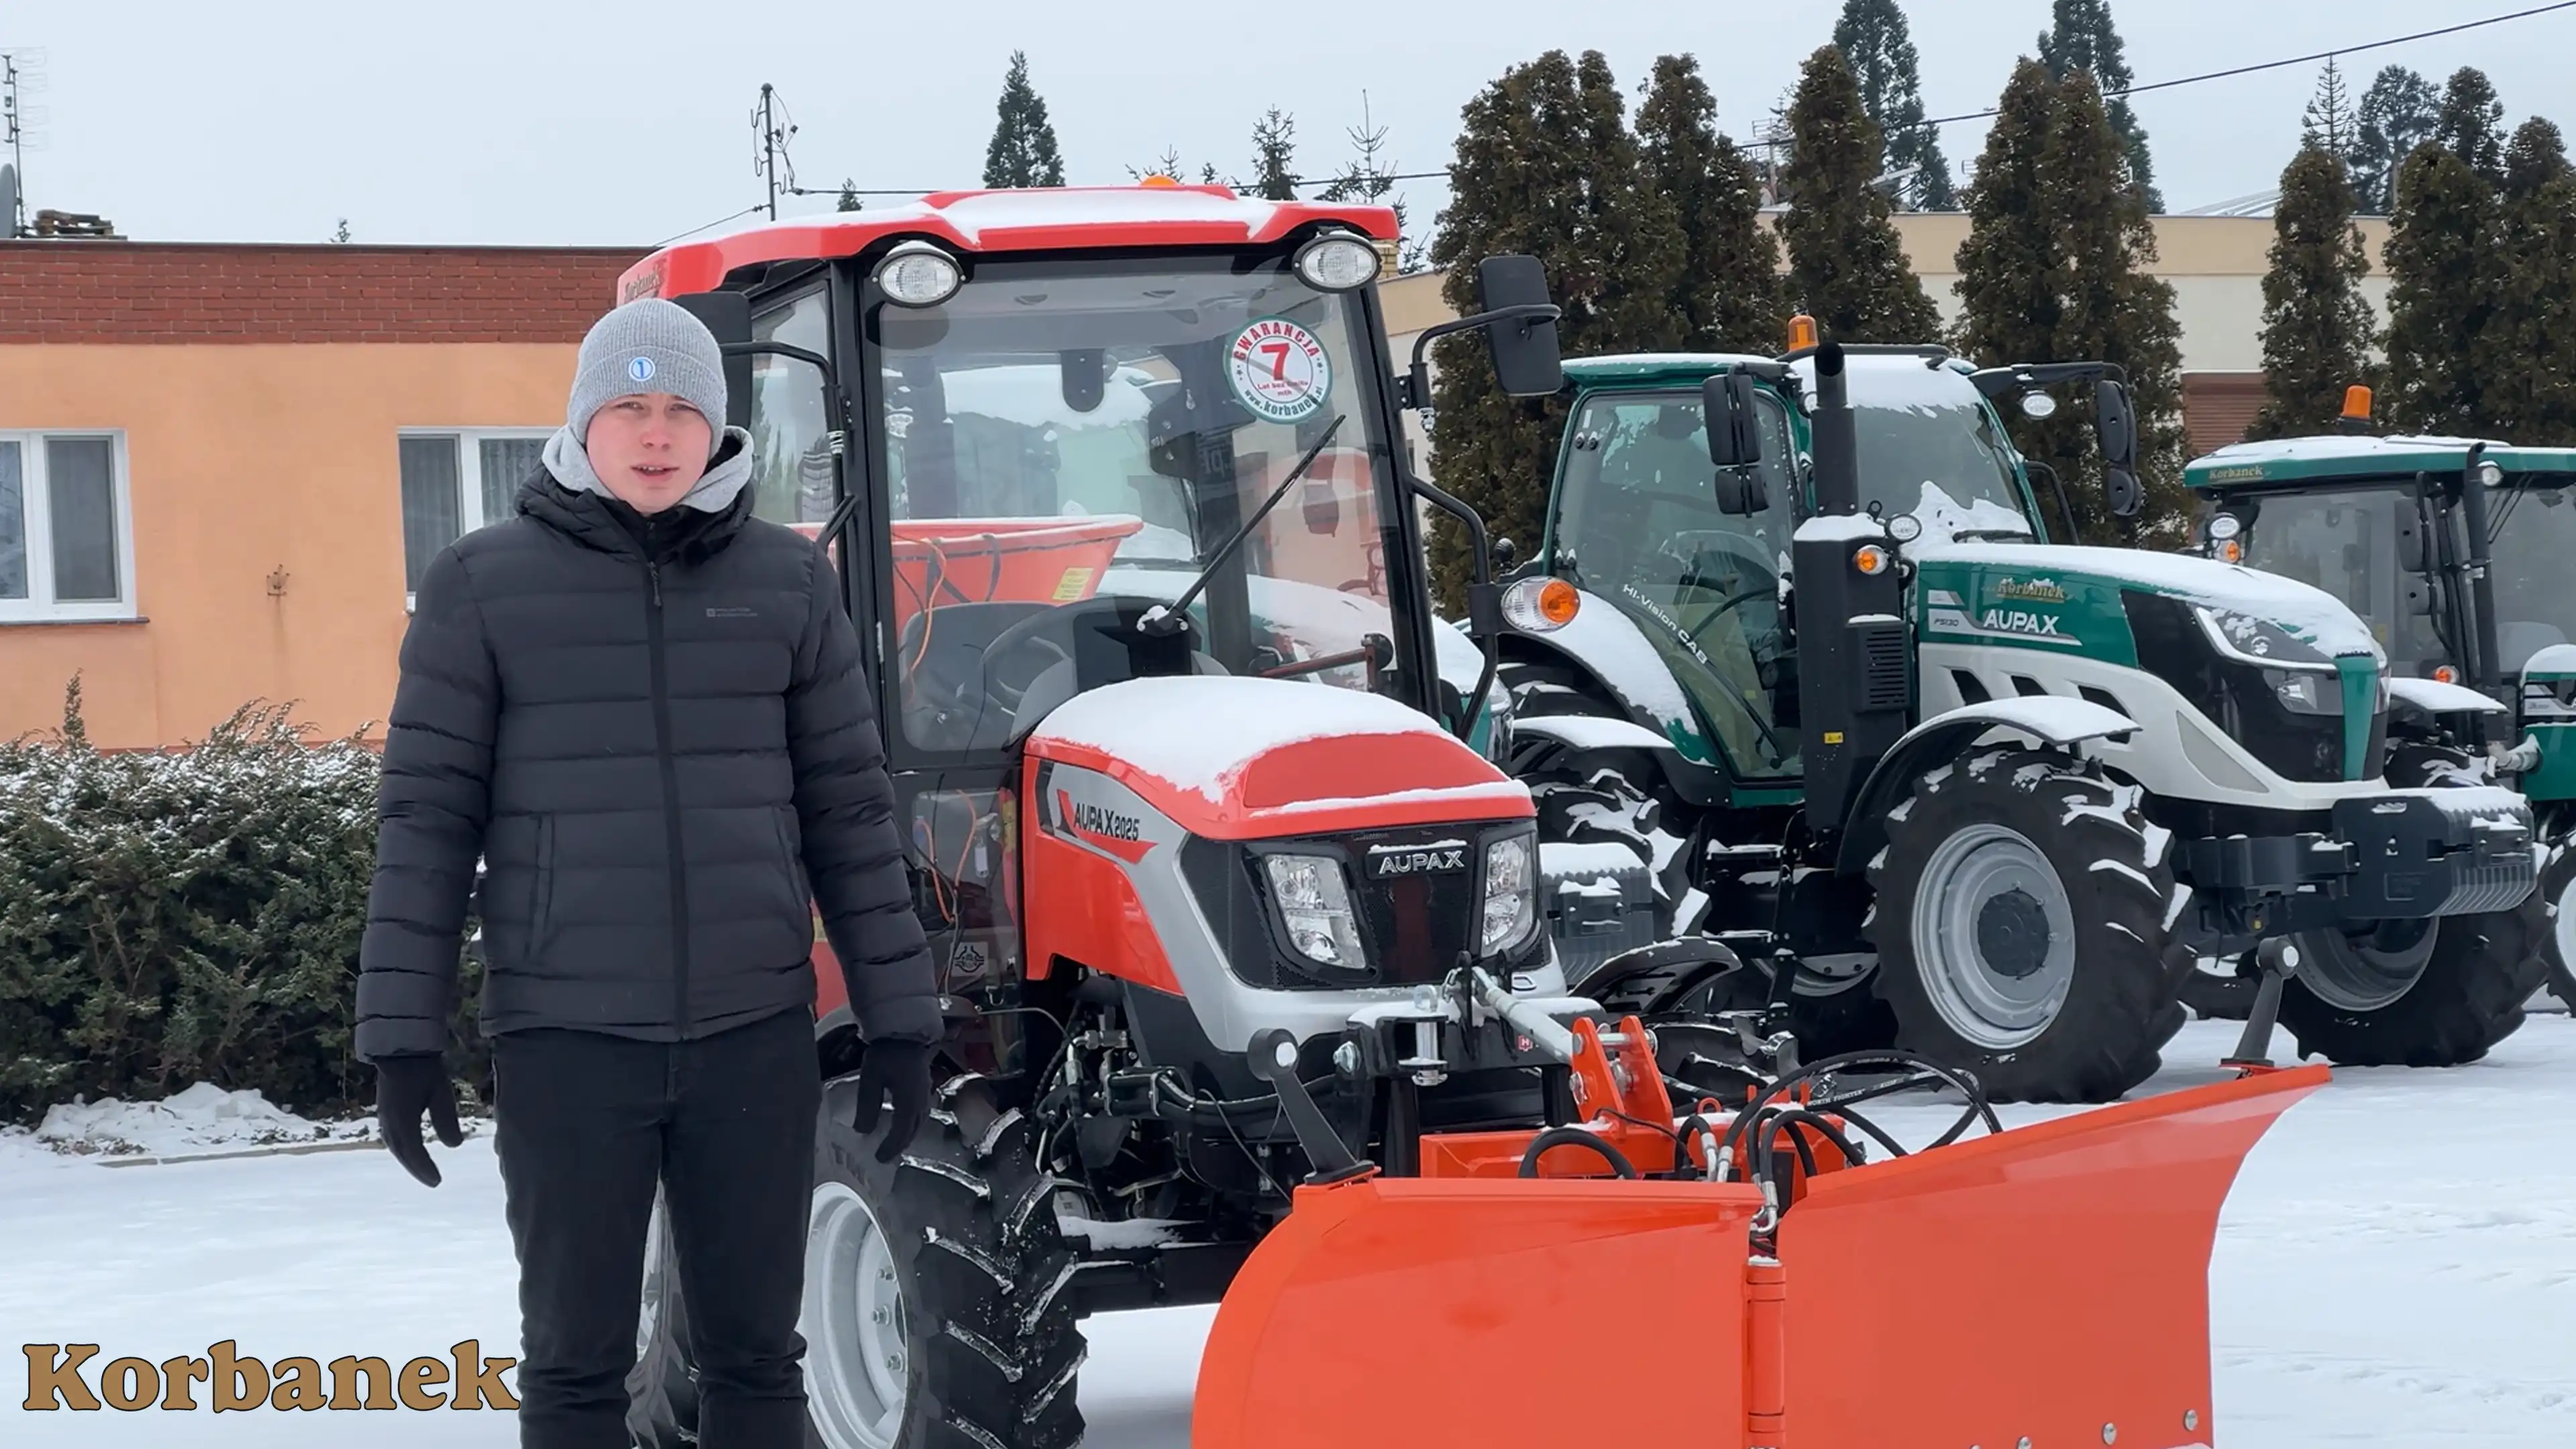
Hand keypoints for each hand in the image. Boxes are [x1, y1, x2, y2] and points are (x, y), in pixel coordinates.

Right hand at [374, 1054, 462, 1186]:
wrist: (401, 1048)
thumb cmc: (424, 1069)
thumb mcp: (440, 1093)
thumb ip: (446, 1121)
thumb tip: (454, 1146)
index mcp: (402, 1121)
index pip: (414, 1152)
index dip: (425, 1169)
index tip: (438, 1182)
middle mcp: (389, 1122)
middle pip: (402, 1152)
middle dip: (417, 1169)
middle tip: (432, 1181)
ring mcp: (384, 1116)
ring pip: (395, 1145)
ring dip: (408, 1159)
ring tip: (422, 1169)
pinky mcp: (384, 1110)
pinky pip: (392, 1136)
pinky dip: (402, 1148)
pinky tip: (409, 1149)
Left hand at [848, 1041, 931, 1162]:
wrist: (905, 1030)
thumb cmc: (886, 1054)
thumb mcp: (870, 1080)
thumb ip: (867, 1107)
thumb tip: (863, 1131)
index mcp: (908, 1103)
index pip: (900, 1133)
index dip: (890, 1148)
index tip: (878, 1158)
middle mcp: (920, 1101)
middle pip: (913, 1130)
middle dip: (900, 1145)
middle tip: (886, 1156)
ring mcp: (925, 1093)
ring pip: (919, 1122)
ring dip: (907, 1134)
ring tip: (895, 1142)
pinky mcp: (924, 1085)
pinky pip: (920, 1112)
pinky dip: (912, 1123)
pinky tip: (904, 1120)